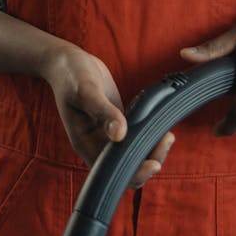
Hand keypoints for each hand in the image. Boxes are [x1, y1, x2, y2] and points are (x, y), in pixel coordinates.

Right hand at [41, 43, 174, 186]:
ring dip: (152, 149)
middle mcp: (97, 144)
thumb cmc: (71, 75)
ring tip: (167, 134)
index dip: (135, 172)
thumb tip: (120, 134)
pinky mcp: (117, 123)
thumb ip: (102, 112)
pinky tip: (159, 125)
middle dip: (149, 160)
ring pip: (133, 153)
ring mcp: (107, 134)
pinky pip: (134, 137)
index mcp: (85, 143)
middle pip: (127, 167)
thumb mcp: (86, 90)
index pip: (113, 171)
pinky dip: (148, 135)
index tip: (154, 162)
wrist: (68, 62)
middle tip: (166, 139)